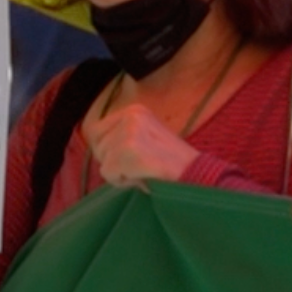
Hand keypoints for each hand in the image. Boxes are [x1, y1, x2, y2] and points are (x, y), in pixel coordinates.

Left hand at [81, 102, 199, 187]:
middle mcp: (130, 115)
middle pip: (97, 145)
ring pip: (103, 160)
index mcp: (135, 110)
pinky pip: (108, 172)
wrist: (195, 174)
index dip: (107, 150)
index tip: (128, 159)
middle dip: (112, 162)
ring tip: (143, 171)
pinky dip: (122, 181)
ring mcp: (129, 132)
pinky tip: (142, 178)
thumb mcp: (145, 138)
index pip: (96, 130)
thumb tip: (96, 147)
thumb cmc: (171, 164)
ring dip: (118, 173)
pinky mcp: (129, 150)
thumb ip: (121, 137)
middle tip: (138, 168)